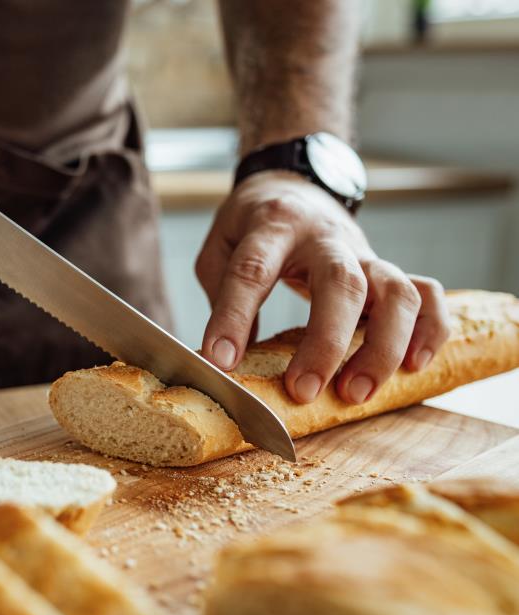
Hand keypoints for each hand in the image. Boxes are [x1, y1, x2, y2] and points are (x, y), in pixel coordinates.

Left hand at [195, 171, 450, 404]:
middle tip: (303, 391)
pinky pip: (427, 293)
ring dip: (382, 346)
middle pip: (340, 283)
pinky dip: (431, 329)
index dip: (233, 316)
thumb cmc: (252, 226)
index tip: (221, 361)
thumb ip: (222, 296)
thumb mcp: (220, 248)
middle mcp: (324, 237)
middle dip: (325, 343)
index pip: (252, 270)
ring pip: (395, 292)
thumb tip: (230, 358)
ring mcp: (363, 252)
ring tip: (357, 392)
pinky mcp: (388, 268)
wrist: (297, 184)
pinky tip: (415, 366)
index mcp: (273, 225)